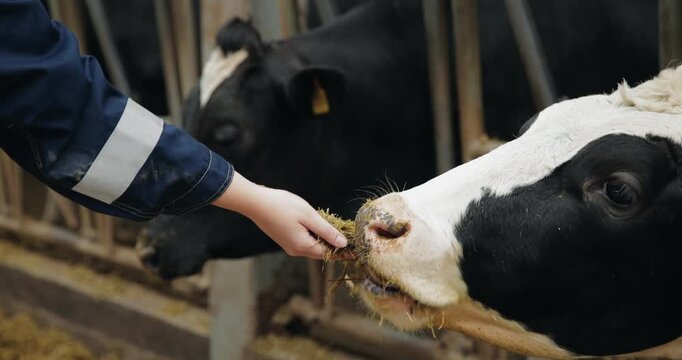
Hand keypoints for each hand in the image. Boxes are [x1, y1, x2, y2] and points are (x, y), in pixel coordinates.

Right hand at [213, 172, 346, 258]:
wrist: (255, 203)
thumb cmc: (283, 206)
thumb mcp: (309, 216)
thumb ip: (327, 231)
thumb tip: (343, 244)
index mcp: (303, 246)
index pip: (330, 254)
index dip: (344, 253)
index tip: (358, 252)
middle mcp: (296, 250)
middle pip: (321, 251)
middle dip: (336, 246)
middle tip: (351, 237)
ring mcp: (289, 246)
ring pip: (313, 246)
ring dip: (325, 240)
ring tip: (338, 231)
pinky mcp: (284, 239)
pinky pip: (305, 241)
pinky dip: (314, 236)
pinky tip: (318, 225)